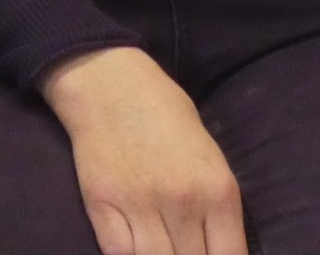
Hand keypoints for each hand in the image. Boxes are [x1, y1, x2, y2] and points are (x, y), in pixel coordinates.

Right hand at [43, 47, 246, 254]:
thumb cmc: (166, 113)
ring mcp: (139, 205)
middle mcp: (182, 202)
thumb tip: (217, 249)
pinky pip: (119, 254)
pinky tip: (133, 244)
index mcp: (217, 189)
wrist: (109, 82)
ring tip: (160, 246)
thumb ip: (216, 207)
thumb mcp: (209, 157)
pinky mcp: (101, 203)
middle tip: (182, 246)